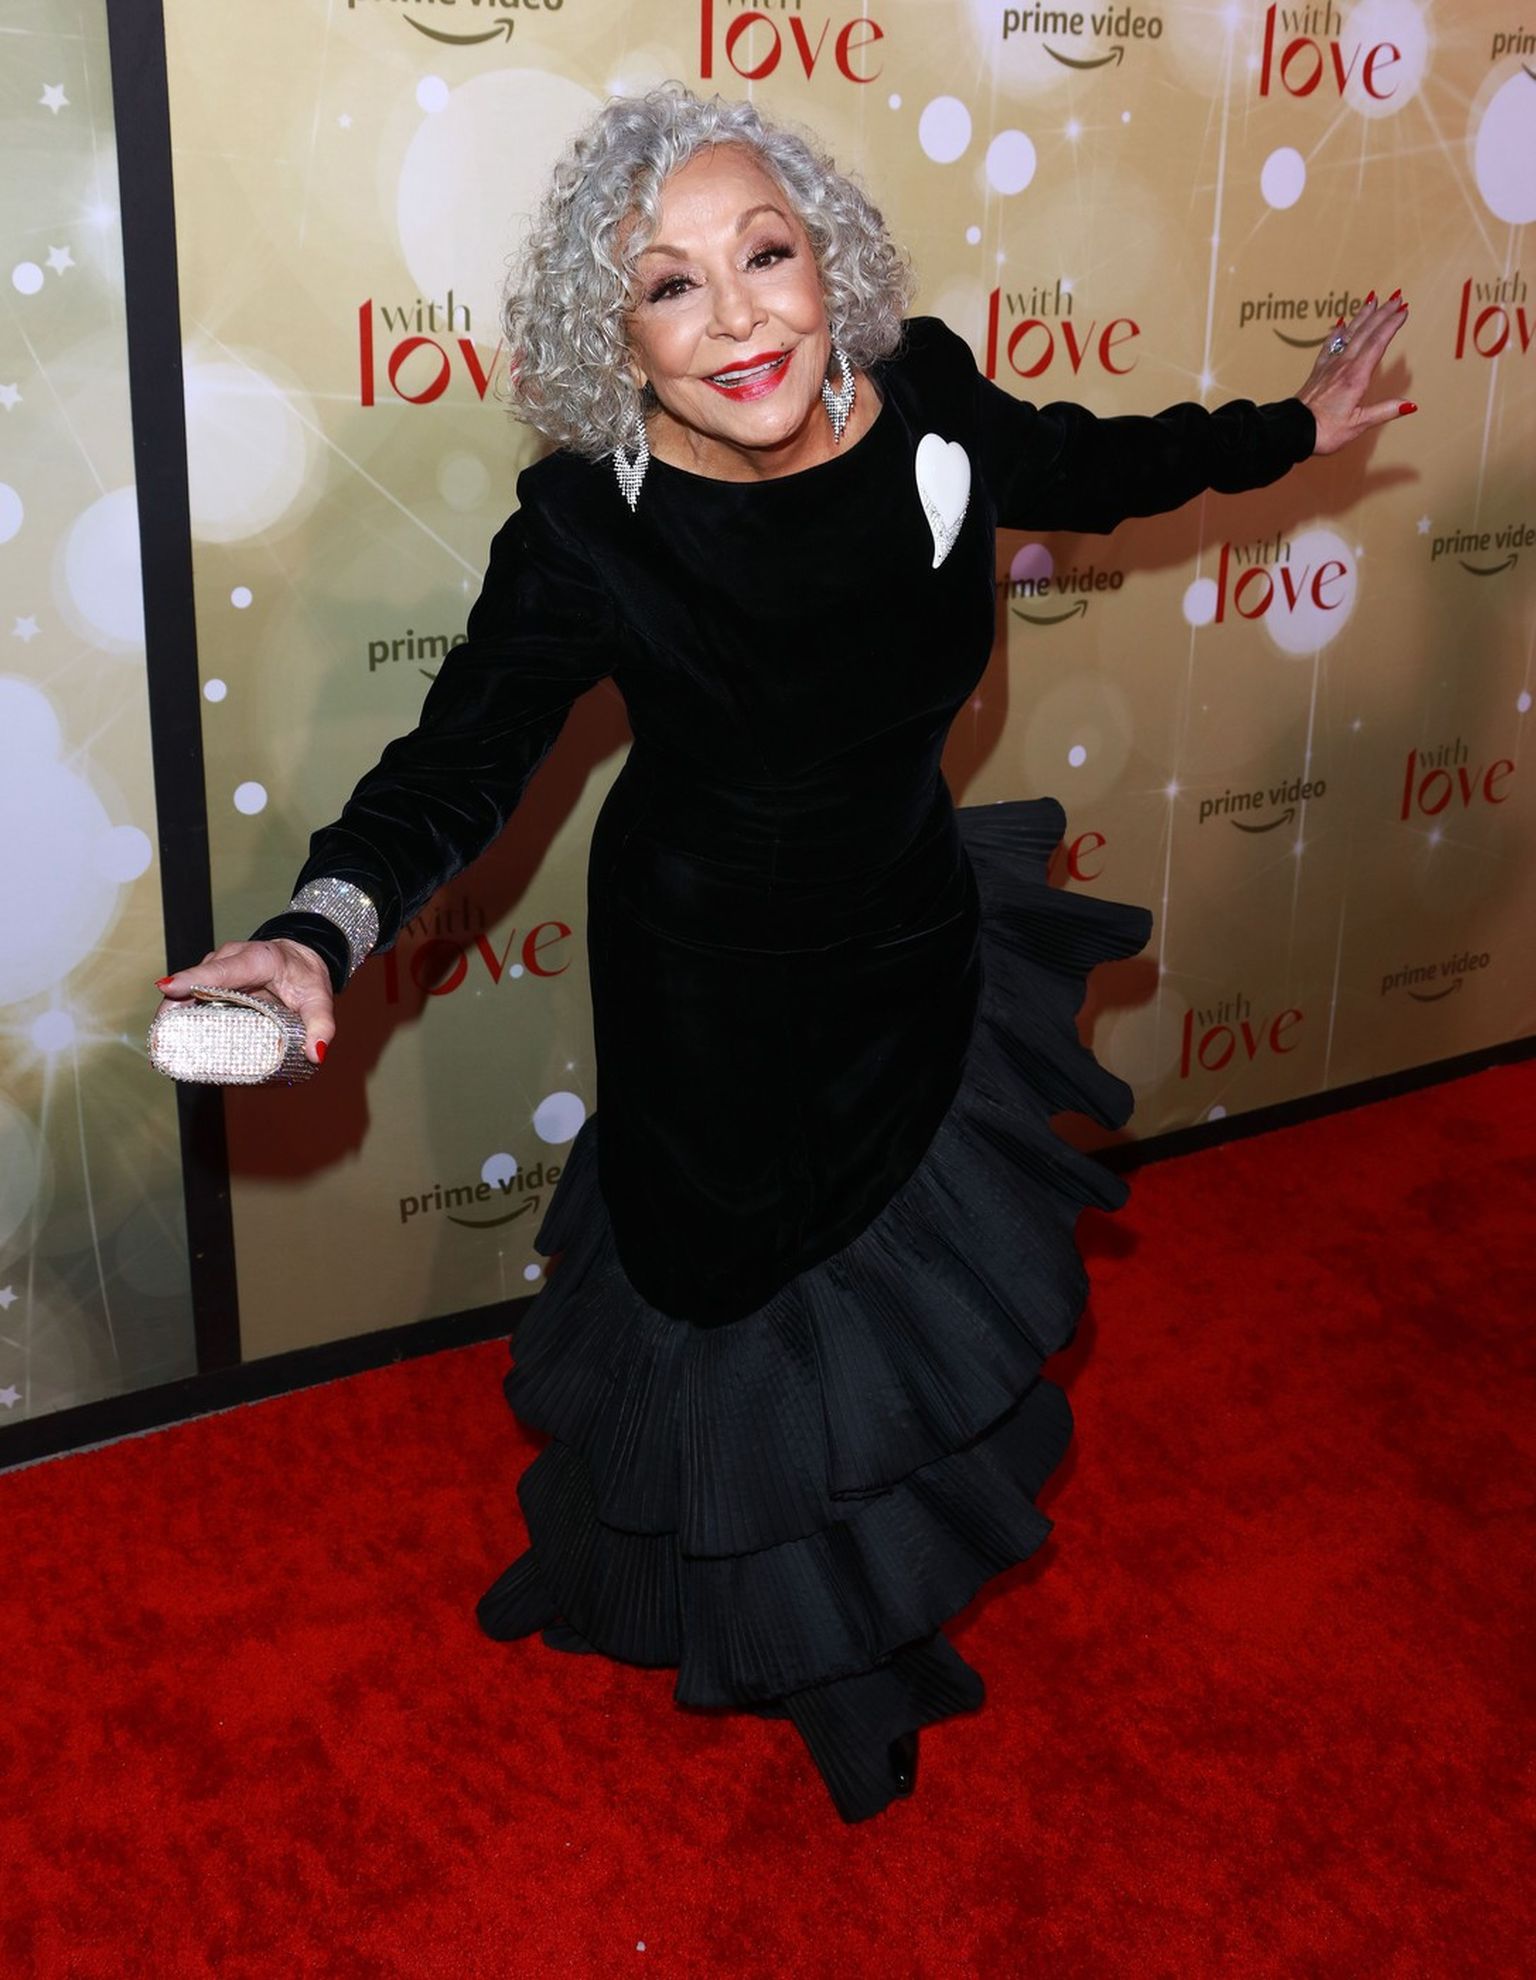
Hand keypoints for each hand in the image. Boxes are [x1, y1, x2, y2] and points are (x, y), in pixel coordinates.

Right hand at [155, 939, 334, 1065]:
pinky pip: (190, 997)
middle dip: (172, 1008)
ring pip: (187, 991)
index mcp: (256, 959)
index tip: (169, 989)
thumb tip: (316, 1054)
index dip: (194, 979)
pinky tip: (170, 1041)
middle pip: (194, 982)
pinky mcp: (211, 982)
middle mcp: (230, 959)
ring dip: (170, 1016)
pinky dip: (178, 1016)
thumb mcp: (319, 999)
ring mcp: (216, 969)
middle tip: (159, 1042)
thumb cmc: (306, 976)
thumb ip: (321, 1025)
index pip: (221, 970)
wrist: (302, 957)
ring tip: (160, 1048)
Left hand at [1296, 291, 1412, 455]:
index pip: (1378, 342)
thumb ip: (1385, 411)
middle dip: (1382, 313)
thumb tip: (1410, 405)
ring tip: (1372, 299)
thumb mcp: (1359, 425)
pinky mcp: (1319, 372)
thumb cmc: (1324, 431)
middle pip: (1366, 332)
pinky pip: (1330, 345)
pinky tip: (1342, 324)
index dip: (1392, 324)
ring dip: (1362, 315)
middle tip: (1396, 297)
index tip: (1404, 310)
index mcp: (1356, 377)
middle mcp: (1343, 366)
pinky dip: (1338, 332)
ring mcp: (1329, 367)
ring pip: (1349, 334)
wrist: (1293, 431)